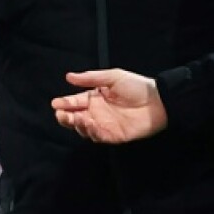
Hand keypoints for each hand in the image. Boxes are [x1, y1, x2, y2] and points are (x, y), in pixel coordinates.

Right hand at [51, 69, 167, 142]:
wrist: (158, 101)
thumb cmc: (136, 86)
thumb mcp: (112, 77)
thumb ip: (91, 79)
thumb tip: (68, 77)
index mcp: (96, 97)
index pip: (76, 101)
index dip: (65, 103)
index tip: (55, 104)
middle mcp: (98, 112)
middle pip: (76, 117)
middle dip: (66, 117)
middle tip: (60, 115)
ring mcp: (105, 125)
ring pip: (85, 129)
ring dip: (77, 125)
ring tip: (75, 119)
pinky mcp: (114, 135)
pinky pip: (99, 136)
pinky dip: (91, 132)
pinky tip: (88, 125)